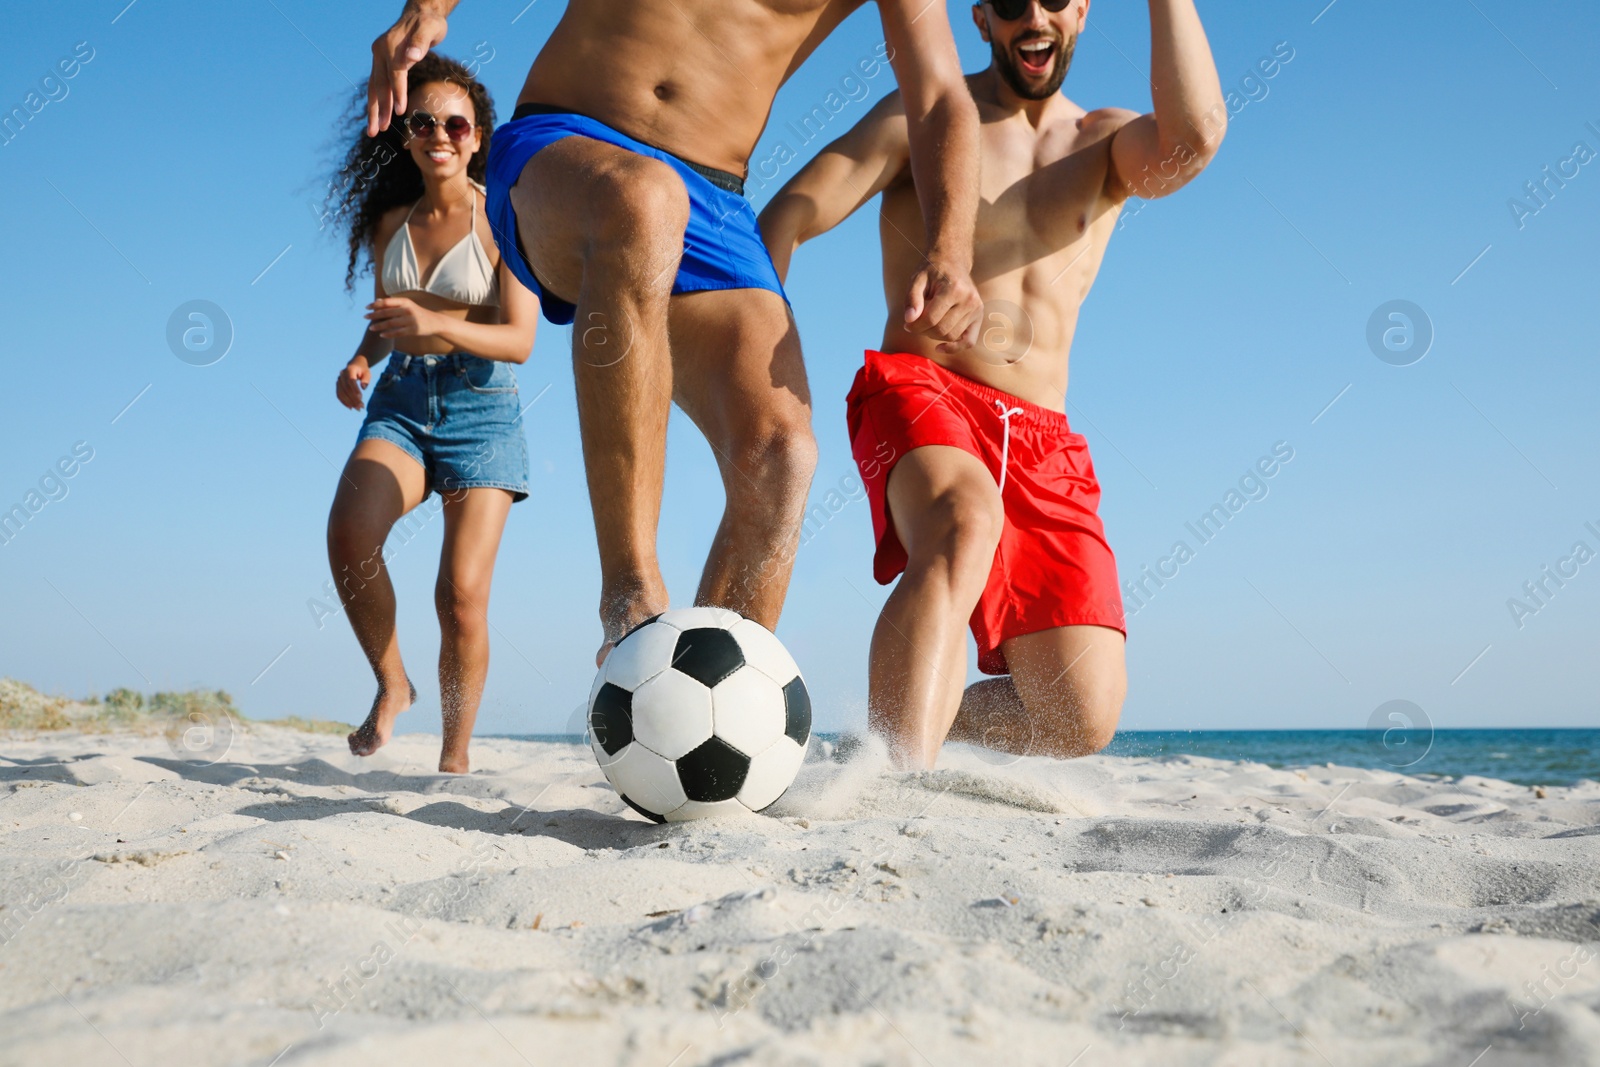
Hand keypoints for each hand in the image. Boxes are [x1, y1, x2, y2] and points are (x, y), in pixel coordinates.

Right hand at [337, 358, 370, 410]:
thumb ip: (366, 379)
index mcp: (350, 370)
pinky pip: (339, 395)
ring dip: (349, 402)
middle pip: (346, 389)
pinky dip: (344, 402)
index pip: (351, 381)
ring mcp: (339, 380)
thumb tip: (363, 387)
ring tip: (358, 408)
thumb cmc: (363, 370)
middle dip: (353, 399)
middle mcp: (342, 375)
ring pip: (341, 393)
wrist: (355, 365)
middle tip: (361, 407)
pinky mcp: (338, 385)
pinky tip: (350, 407)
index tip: (361, 398)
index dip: (355, 389)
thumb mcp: (367, 372)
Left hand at [366, 297, 442, 339]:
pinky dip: (388, 334)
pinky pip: (397, 333)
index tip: (366, 307)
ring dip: (379, 326)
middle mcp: (407, 310)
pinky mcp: (413, 330)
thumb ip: (393, 303)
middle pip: (387, 312)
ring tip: (371, 328)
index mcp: (405, 302)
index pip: (387, 302)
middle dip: (374, 315)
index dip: (376, 305)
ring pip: (391, 323)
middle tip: (365, 317)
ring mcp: (410, 320)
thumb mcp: (407, 305)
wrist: (435, 322)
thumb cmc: (418, 313)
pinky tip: (381, 335)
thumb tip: (376, 301)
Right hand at [367, 5, 449, 136]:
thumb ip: (421, 42)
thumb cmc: (429, 23)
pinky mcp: (382, 62)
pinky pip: (378, 84)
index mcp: (390, 45)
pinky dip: (378, 101)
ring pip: (375, 87)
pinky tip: (380, 115)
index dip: (397, 92)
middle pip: (379, 84)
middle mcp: (380, 51)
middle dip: (378, 109)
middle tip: (377, 131)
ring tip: (375, 131)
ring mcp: (379, 57)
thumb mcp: (430, 29)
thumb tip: (412, 57)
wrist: (421, 14)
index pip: (395, 73)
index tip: (399, 111)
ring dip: (375, 110)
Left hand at [904, 259, 982, 353]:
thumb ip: (912, 298)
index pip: (931, 319)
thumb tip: (909, 320)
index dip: (915, 326)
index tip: (906, 324)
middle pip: (941, 329)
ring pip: (951, 336)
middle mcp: (969, 299)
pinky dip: (955, 348)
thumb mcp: (917, 279)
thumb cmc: (932, 270)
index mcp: (954, 289)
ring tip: (926, 324)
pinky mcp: (979, 316)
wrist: (953, 261)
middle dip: (923, 331)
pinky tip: (940, 348)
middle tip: (914, 325)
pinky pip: (968, 341)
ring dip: (934, 336)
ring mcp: (976, 308)